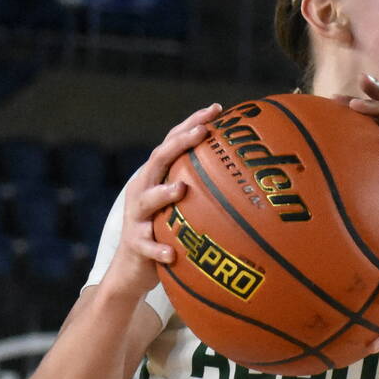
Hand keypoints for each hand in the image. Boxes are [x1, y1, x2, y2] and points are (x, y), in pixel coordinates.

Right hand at [95, 104, 214, 303]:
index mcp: (156, 178)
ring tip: (181, 189)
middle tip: (201, 133)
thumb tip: (246, 173)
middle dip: (178, 144)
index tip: (216, 108)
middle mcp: (143, 191)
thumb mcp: (181, 205)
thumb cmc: (165, 232)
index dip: (191, 124)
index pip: (172, 143)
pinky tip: (172, 253)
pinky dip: (159, 249)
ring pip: (146, 201)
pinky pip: (147, 247)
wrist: (132, 270)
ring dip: (163, 194)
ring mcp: (136, 218)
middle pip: (157, 161)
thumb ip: (202, 187)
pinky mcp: (136, 245)